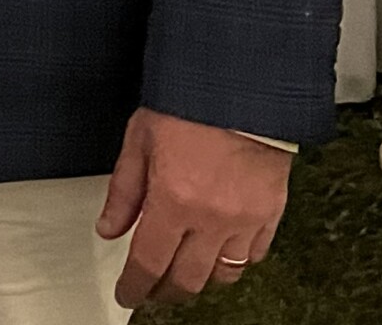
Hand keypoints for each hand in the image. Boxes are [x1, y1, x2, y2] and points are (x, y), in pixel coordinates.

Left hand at [97, 107, 289, 305]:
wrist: (242, 87)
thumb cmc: (187, 105)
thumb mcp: (139, 139)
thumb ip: (124, 191)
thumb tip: (109, 228)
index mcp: (173, 199)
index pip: (149, 262)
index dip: (135, 287)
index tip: (127, 295)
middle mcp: (211, 218)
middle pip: (187, 279)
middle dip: (165, 292)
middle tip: (152, 290)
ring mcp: (245, 219)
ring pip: (223, 275)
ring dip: (200, 279)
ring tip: (184, 272)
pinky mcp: (272, 213)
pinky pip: (254, 255)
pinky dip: (236, 261)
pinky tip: (220, 252)